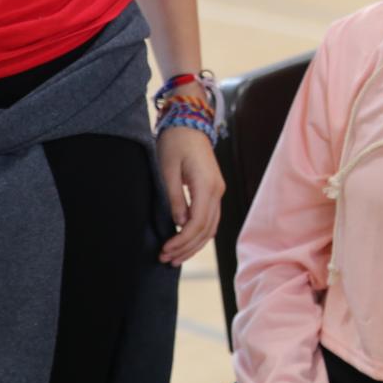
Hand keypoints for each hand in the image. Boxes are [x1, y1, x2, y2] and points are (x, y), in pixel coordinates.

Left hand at [157, 122, 225, 265]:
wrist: (190, 123)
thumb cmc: (176, 143)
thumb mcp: (168, 170)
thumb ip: (175, 198)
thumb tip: (179, 223)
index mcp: (207, 185)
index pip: (197, 223)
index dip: (181, 241)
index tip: (164, 249)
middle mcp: (217, 191)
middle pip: (206, 230)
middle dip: (186, 248)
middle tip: (166, 260)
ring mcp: (218, 191)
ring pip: (211, 227)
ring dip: (194, 245)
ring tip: (174, 257)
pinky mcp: (214, 191)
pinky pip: (211, 219)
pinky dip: (199, 234)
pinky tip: (186, 242)